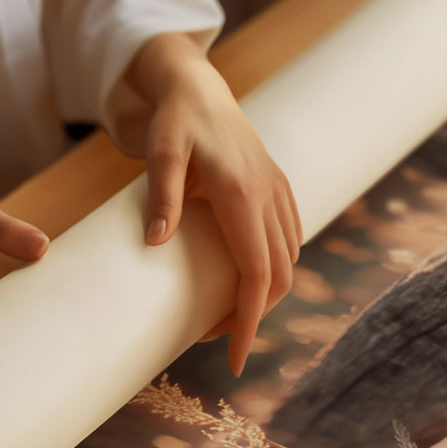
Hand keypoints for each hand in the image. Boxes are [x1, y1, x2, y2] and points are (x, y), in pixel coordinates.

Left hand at [124, 34, 302, 375]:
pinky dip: (275, 268)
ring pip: (288, 261)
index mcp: (240, 193)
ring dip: (264, 294)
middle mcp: (268, 196)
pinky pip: (290, 239)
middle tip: (216, 338)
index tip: (234, 360)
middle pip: (278, 276)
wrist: (200, 87)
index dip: (249, 322)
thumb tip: (156, 243)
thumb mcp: (160, 151)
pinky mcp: (279, 189)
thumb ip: (161, 195)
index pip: (256, 274)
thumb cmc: (175, 120)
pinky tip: (250, 276)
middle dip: (253, 316)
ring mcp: (278, 192)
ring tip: (228, 312)